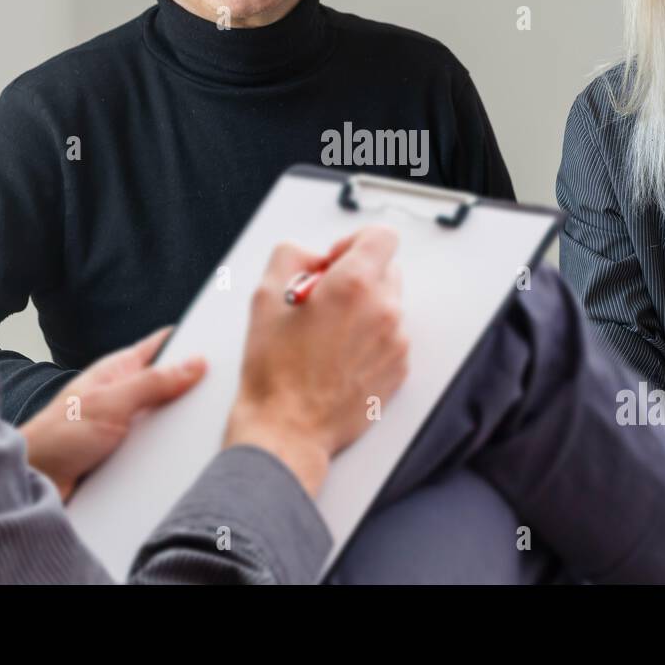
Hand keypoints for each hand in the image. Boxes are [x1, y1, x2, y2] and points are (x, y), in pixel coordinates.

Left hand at [21, 327, 206, 500]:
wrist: (34, 483)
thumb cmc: (58, 436)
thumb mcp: (112, 403)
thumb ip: (153, 383)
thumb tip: (194, 363)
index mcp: (119, 370)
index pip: (162, 345)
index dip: (189, 339)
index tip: (219, 339)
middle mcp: (124, 393)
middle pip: (170, 383)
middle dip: (193, 388)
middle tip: (222, 392)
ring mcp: (126, 423)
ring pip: (166, 418)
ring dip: (180, 426)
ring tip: (202, 430)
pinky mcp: (126, 451)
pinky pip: (157, 446)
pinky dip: (169, 450)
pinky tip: (183, 458)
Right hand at [224, 225, 409, 496]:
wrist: (288, 428)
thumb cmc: (275, 370)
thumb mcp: (265, 295)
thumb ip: (292, 255)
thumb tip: (314, 256)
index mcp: (354, 284)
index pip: (382, 236)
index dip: (355, 242)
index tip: (334, 261)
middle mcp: (384, 309)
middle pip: (386, 269)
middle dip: (357, 277)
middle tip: (323, 301)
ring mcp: (396, 341)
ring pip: (387, 304)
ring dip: (363, 309)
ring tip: (327, 336)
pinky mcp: (399, 368)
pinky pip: (390, 336)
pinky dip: (370, 338)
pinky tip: (338, 357)